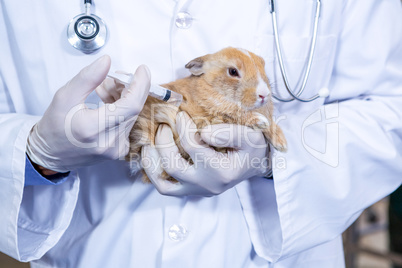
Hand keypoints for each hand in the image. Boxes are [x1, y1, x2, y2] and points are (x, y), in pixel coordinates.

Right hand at [26, 56, 150, 171]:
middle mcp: (109, 143)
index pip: (131, 105)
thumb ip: (88, 78)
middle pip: (133, 109)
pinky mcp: (119, 151)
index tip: (142, 70)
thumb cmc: (55, 125)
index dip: (140, 85)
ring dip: (123, 99)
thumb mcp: (65, 96)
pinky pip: (128, 124)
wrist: (51, 153)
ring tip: (103, 91)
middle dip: (127, 88)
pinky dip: (122, 110)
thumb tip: (107, 62)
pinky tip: (107, 104)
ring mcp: (116, 150)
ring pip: (131, 116)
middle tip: (113, 78)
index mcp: (94, 129)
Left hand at [141, 112, 269, 195]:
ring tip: (147, 146)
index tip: (180, 115)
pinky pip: (167, 188)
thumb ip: (230, 133)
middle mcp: (207, 185)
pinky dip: (156, 174)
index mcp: (221, 171)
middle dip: (163, 143)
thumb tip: (202, 133)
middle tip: (163, 126)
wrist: (257, 164)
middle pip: (173, 166)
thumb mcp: (250, 136)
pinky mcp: (193, 191)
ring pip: (164, 185)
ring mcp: (198, 191)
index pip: (192, 147)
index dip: (182, 127)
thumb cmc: (254, 148)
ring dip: (152, 165)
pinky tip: (154, 157)